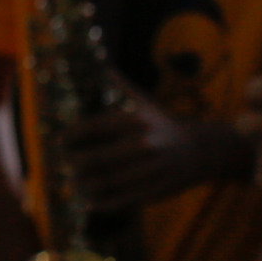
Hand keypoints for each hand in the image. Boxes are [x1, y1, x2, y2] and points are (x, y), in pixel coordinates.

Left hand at [68, 82, 247, 210]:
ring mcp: (149, 171)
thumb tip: (93, 57)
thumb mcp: (141, 100)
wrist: (201, 150)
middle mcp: (142, 145)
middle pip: (93, 160)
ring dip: (82, 185)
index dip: (68, 137)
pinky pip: (121, 201)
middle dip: (72, 164)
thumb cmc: (161, 122)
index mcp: (133, 120)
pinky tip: (88, 200)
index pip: (89, 130)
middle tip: (63, 163)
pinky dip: (100, 202)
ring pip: (104, 183)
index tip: (60, 140)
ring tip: (72, 182)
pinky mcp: (155, 191)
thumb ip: (115, 82)